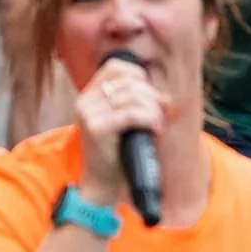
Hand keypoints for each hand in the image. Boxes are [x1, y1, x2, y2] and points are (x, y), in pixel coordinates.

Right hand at [72, 59, 165, 210]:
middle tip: (162, 113)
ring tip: (159, 123)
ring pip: (132, 96)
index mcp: (89, 95)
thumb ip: (133, 104)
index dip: (139, 76)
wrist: (100, 184)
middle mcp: (85, 101)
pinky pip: (130, 114)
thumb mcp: (121, 122)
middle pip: (128, 82)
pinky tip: (156, 128)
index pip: (116, 67)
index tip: (151, 96)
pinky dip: (149, 118)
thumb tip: (165, 96)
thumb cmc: (115, 153)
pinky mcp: (96, 128)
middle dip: (152, 96)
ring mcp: (88, 114)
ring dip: (153, 108)